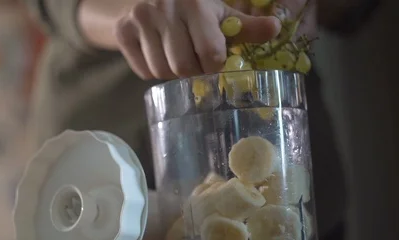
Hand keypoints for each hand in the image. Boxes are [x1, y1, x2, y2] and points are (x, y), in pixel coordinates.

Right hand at [113, 0, 280, 79]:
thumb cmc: (192, 10)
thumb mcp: (220, 14)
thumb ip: (245, 26)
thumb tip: (275, 29)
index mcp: (194, 3)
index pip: (210, 54)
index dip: (214, 65)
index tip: (213, 60)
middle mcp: (164, 7)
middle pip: (182, 67)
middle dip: (192, 71)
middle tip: (194, 61)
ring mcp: (139, 18)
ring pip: (161, 71)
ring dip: (172, 73)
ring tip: (176, 56)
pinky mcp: (123, 32)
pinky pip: (143, 71)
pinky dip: (153, 71)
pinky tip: (158, 55)